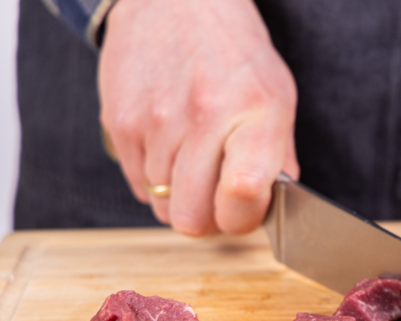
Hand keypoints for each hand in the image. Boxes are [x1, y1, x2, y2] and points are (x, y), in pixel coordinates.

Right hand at [99, 0, 297, 235]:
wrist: (177, 0)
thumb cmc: (235, 53)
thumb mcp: (277, 97)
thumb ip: (279, 158)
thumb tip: (273, 207)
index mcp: (256, 113)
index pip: (242, 195)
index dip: (243, 219)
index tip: (244, 209)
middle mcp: (204, 117)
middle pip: (193, 219)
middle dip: (209, 218)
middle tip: (217, 195)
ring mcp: (157, 121)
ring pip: (164, 207)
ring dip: (181, 196)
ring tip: (194, 157)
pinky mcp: (121, 122)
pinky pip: (138, 184)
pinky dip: (155, 178)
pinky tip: (170, 146)